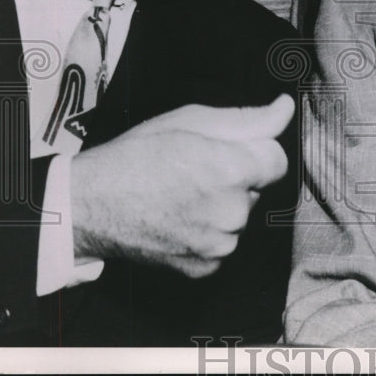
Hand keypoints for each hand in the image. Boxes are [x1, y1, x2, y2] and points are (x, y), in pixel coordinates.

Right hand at [71, 94, 293, 277]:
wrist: (91, 205)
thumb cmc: (137, 156)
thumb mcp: (192, 121)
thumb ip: (248, 118)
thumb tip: (285, 108)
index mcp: (233, 171)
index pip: (277, 161)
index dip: (255, 151)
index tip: (228, 150)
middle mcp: (232, 212)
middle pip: (256, 189)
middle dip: (236, 177)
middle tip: (193, 169)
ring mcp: (219, 244)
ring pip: (239, 216)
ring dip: (222, 206)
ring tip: (181, 194)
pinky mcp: (205, 267)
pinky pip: (222, 243)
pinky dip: (207, 232)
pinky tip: (178, 218)